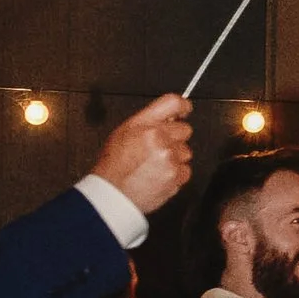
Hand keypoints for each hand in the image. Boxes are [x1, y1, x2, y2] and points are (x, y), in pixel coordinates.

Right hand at [91, 93, 192, 218]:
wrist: (112, 194)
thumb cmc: (114, 166)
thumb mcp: (123, 133)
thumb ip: (148, 122)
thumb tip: (169, 117)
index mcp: (144, 125)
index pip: (173, 103)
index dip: (182, 106)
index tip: (184, 110)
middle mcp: (159, 138)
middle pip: (186, 129)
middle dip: (176, 137)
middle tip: (159, 147)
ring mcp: (169, 158)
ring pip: (186, 151)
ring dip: (175, 157)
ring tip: (155, 165)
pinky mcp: (176, 175)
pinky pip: (186, 170)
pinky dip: (176, 174)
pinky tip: (159, 175)